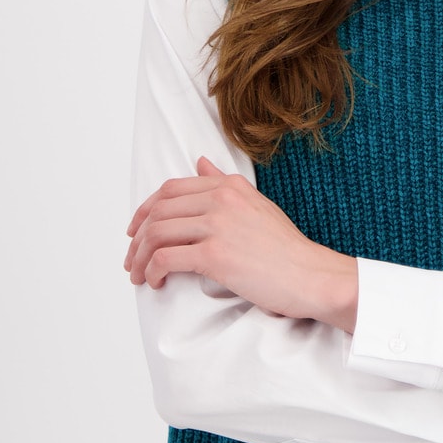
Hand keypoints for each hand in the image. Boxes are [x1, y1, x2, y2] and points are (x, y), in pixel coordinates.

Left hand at [124, 155, 358, 326]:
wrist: (311, 276)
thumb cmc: (287, 249)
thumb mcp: (256, 205)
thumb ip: (224, 182)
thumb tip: (200, 161)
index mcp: (229, 186)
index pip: (171, 189)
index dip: (145, 209)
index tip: (136, 230)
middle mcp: (221, 199)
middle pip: (158, 211)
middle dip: (137, 237)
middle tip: (131, 258)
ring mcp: (217, 226)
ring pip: (157, 234)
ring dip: (139, 256)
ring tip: (138, 274)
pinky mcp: (215, 255)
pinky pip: (166, 258)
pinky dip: (153, 271)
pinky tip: (155, 282)